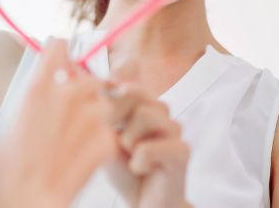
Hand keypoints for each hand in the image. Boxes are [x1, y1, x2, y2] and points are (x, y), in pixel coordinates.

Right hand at [0, 39, 117, 207]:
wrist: (27, 197)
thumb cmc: (13, 167)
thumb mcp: (14, 118)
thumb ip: (37, 92)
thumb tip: (50, 77)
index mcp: (38, 86)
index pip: (59, 47)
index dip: (64, 55)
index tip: (66, 63)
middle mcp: (66, 94)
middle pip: (89, 78)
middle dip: (86, 93)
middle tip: (74, 116)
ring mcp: (90, 116)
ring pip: (104, 104)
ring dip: (98, 118)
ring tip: (77, 143)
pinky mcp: (106, 139)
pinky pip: (112, 132)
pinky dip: (104, 143)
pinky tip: (85, 157)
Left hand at [105, 83, 190, 207]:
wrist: (146, 203)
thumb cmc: (126, 170)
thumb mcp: (105, 139)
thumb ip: (103, 115)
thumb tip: (96, 89)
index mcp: (143, 105)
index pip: (127, 82)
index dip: (110, 90)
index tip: (101, 102)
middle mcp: (161, 113)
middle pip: (134, 92)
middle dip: (115, 115)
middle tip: (114, 139)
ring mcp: (174, 130)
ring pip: (144, 115)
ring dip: (127, 141)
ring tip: (131, 156)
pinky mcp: (182, 151)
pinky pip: (147, 148)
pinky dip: (137, 163)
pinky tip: (142, 170)